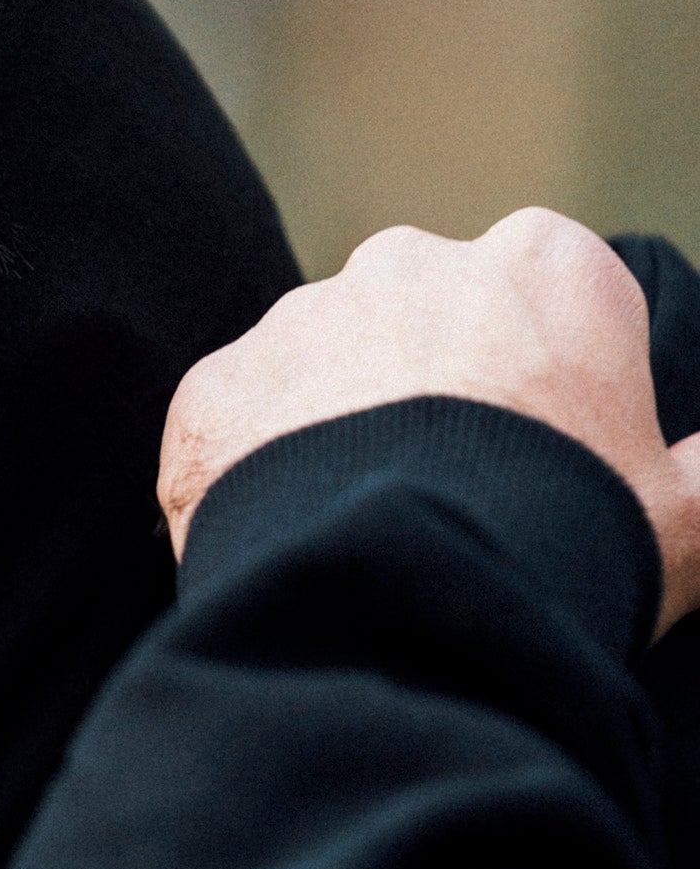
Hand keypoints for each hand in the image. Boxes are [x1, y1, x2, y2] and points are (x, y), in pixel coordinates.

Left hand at [158, 208, 699, 635]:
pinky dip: (250, 475)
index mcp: (544, 265)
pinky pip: (236, 423)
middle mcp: (412, 262)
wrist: (407, 606)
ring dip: (329, 431)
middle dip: (422, 393)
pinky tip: (292, 546)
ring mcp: (302, 318)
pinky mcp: (216, 386)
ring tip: (361, 533)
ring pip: (318, 366)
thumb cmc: (569, 547)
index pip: (540, 299)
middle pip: (419, 321)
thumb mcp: (687, 517)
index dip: (537, 385)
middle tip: (442, 499)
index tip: (534, 460)